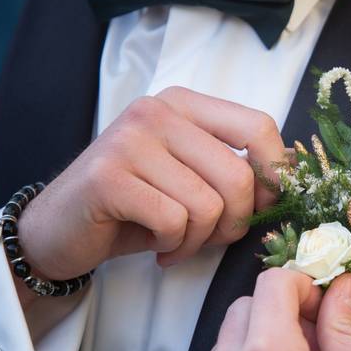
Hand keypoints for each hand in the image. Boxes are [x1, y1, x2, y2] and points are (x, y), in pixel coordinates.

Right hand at [17, 86, 285, 281]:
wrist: (59, 231)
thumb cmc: (136, 208)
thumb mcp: (192, 179)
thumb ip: (235, 168)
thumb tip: (291, 175)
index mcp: (184, 104)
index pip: (259, 126)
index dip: (274, 176)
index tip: (263, 207)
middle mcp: (157, 111)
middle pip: (239, 175)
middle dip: (235, 223)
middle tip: (210, 238)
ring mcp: (129, 140)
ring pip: (209, 205)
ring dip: (199, 240)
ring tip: (176, 242)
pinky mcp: (107, 177)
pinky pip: (174, 221)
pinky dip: (173, 246)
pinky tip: (156, 247)